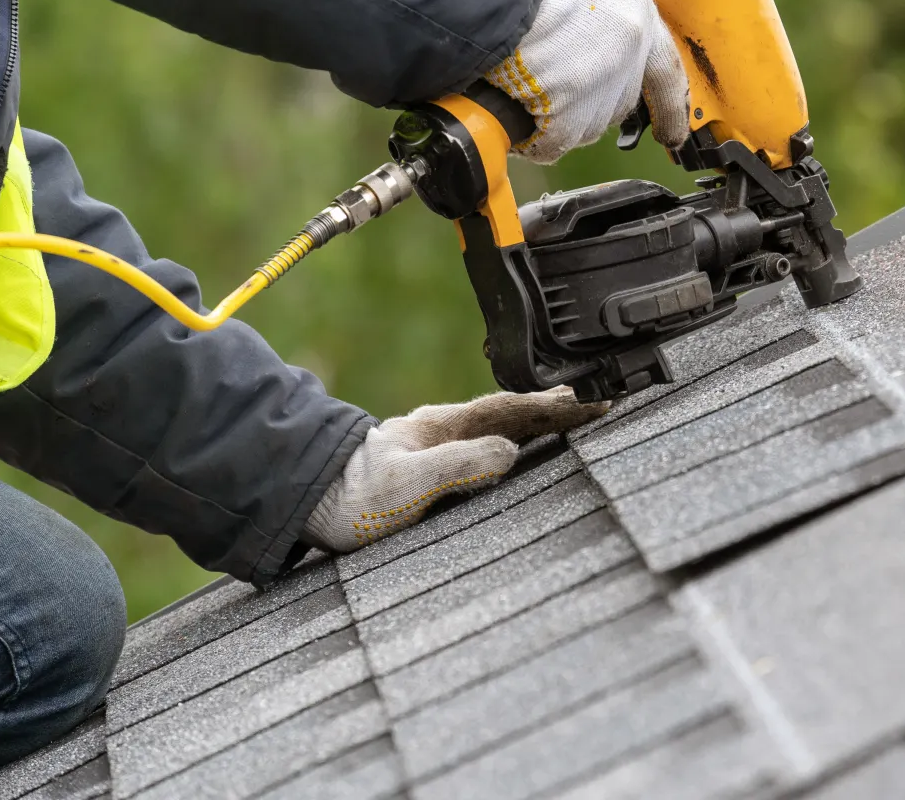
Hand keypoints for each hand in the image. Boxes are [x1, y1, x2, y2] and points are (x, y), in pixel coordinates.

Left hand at [301, 387, 606, 551]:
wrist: (303, 503)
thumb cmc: (349, 499)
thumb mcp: (406, 484)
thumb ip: (457, 466)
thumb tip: (510, 452)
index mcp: (444, 427)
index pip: (513, 410)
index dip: (556, 408)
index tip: (594, 403)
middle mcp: (444, 431)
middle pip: (514, 413)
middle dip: (558, 408)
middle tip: (601, 402)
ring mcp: (438, 447)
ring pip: (502, 428)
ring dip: (541, 423)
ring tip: (577, 420)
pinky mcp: (432, 469)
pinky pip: (488, 447)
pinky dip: (518, 442)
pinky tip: (526, 451)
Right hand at [485, 0, 689, 163]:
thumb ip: (598, 20)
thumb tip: (588, 49)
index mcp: (635, 11)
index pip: (666, 71)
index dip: (670, 105)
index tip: (674, 132)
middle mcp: (629, 48)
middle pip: (618, 103)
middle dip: (585, 104)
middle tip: (548, 88)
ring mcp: (603, 83)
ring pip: (585, 126)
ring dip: (554, 118)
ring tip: (520, 84)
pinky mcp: (570, 112)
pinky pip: (553, 143)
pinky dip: (531, 137)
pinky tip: (513, 108)